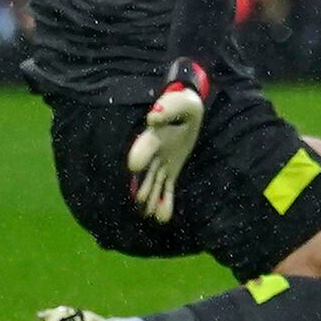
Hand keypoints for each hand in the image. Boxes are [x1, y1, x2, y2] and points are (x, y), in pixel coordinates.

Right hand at [126, 60, 209, 222]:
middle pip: (146, 170)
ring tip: (149, 214)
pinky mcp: (171, 171)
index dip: (140, 154)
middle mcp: (154, 153)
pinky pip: (166, 187)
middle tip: (140, 199)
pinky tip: (163, 217)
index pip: (146, 146)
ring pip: (154, 183)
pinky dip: (165, 201)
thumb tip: (153, 118)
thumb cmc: (184, 106)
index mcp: (154, 135)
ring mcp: (161, 164)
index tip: (134, 165)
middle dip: (143, 184)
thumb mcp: (183, 103)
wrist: (186, 114)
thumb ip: (169, 107)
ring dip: (152, 197)